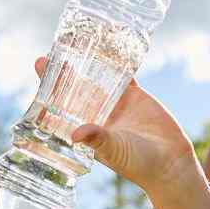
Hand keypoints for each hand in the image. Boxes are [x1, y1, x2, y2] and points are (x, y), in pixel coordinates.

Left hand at [33, 57, 209, 208]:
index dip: (49, 92)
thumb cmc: (139, 164)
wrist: (170, 162)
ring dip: (86, 63)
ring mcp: (116, 104)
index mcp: (86, 129)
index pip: (61, 108)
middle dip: (62, 74)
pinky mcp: (135, 96)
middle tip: (46, 55)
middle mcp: (98, 115)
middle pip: (75, 90)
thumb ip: (98, 140)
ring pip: (97, 78)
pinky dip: (116, 61)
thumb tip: (75, 134)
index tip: (39, 75)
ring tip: (73, 44)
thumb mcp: (115, 151)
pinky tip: (107, 45)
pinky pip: (123, 74)